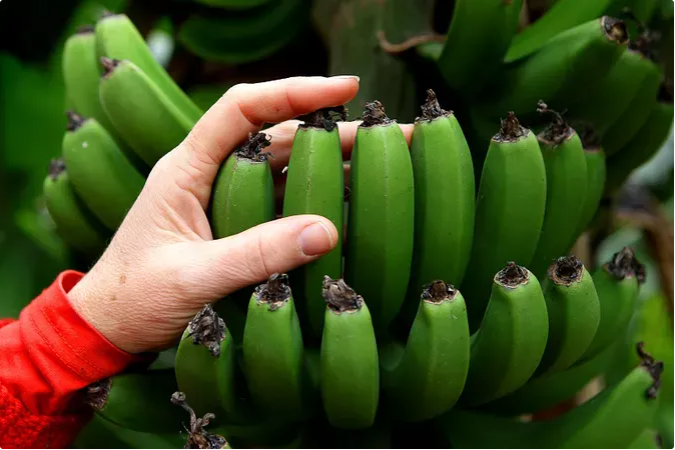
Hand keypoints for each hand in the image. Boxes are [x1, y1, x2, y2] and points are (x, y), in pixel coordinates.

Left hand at [67, 76, 412, 353]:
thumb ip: (257, 255)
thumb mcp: (194, 278)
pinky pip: (282, 199)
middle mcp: (207, 173)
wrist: (107, 329)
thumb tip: (329, 231)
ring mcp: (223, 198)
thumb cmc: (134, 300)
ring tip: (387, 161)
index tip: (345, 90)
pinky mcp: (234, 224)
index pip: (242, 107)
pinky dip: (318, 195)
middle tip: (393, 133)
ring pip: (286, 165)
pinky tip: (353, 199)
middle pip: (277, 134)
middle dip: (334, 130)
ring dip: (333, 161)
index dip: (293, 91)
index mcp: (186, 168)